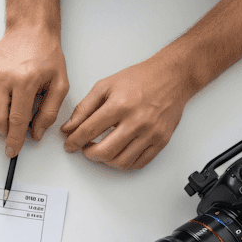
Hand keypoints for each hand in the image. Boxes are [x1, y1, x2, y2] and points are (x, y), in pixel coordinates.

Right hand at [0, 26, 68, 156]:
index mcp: (25, 80)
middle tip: (13, 131)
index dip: (15, 140)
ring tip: (6, 115)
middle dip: (4, 133)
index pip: (17, 120)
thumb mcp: (60, 84)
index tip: (12, 151)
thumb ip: (50, 112)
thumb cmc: (46, 55)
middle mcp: (2, 77)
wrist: (30, 30)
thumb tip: (36, 134)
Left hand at [60, 57, 193, 169]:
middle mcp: (137, 121)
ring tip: (100, 151)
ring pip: (121, 162)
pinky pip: (139, 163)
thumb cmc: (139, 79)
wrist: (172, 77)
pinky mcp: (162, 140)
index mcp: (120, 105)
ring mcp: (151, 133)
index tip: (69, 145)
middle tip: (84, 149)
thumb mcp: (105, 85)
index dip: (74, 141)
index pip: (89, 130)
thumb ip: (84, 107)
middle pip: (104, 151)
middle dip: (88, 154)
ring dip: (105, 161)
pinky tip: (118, 154)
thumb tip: (69, 128)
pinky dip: (124, 164)